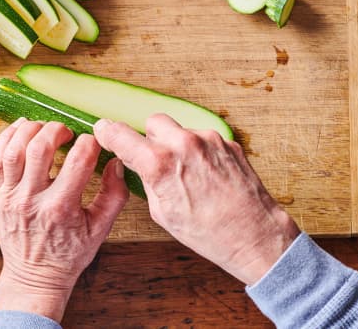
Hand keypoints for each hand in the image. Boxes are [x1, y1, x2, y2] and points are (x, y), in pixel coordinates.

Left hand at [0, 118, 128, 321]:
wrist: (34, 277)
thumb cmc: (68, 255)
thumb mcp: (100, 229)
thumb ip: (114, 195)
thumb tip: (116, 163)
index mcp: (61, 208)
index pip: (78, 161)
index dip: (89, 143)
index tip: (94, 141)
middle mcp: (33, 200)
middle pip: (40, 148)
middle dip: (57, 130)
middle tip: (67, 132)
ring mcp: (12, 196)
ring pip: (14, 149)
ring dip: (31, 130)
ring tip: (45, 128)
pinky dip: (8, 137)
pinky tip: (22, 129)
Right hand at [94, 114, 299, 286]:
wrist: (253, 235)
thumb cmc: (209, 233)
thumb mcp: (163, 212)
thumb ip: (147, 180)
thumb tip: (138, 165)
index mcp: (160, 164)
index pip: (122, 135)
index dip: (108, 132)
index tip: (104, 130)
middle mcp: (184, 144)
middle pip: (154, 122)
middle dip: (151, 138)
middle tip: (155, 160)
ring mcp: (209, 140)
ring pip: (181, 130)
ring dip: (178, 145)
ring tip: (189, 175)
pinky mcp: (227, 142)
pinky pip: (203, 139)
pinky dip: (200, 152)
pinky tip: (207, 176)